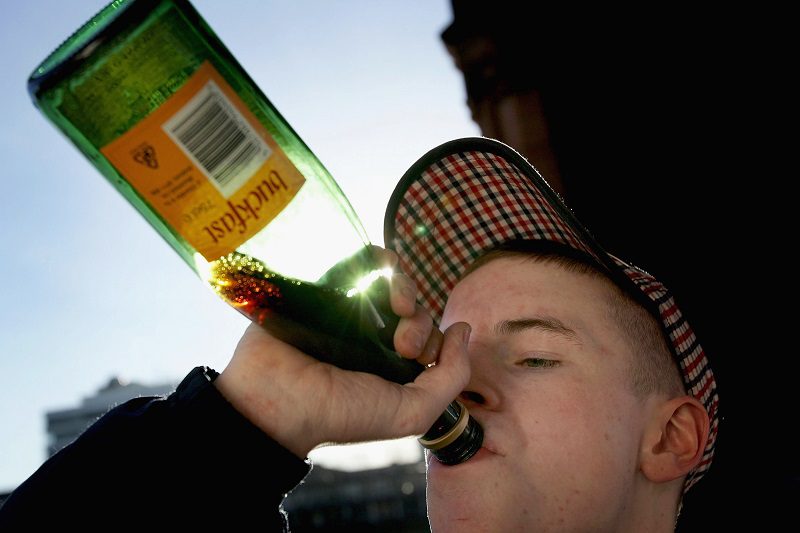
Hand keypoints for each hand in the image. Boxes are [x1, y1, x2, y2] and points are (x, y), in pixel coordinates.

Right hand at [214, 247, 471, 458]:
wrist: (274, 401)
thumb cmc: (342, 414)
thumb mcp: (411, 412)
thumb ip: (451, 377)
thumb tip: (463, 330)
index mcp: (392, 370)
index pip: (429, 340)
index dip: (434, 340)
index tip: (413, 355)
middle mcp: (372, 342)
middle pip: (413, 312)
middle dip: (419, 320)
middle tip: (401, 342)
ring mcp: (348, 314)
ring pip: (392, 287)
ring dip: (405, 288)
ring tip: (395, 304)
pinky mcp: (325, 291)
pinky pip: (360, 265)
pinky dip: (379, 258)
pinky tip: (385, 264)